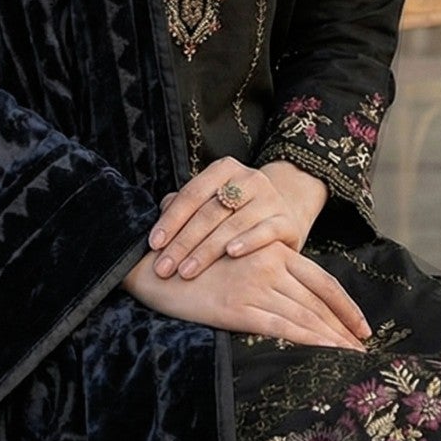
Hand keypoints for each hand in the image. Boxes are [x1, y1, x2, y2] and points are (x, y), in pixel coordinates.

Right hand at [122, 240, 369, 349]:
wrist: (152, 261)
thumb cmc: (189, 258)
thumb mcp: (231, 252)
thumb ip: (257, 263)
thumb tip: (279, 284)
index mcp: (271, 250)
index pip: (322, 281)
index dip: (345, 307)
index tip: (363, 329)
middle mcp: (270, 265)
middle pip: (319, 302)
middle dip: (345, 330)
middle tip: (366, 353)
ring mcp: (255, 286)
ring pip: (306, 316)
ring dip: (334, 341)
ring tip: (354, 361)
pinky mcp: (237, 307)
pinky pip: (282, 327)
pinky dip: (309, 342)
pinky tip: (325, 355)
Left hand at [148, 156, 328, 280]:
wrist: (283, 215)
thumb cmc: (236, 213)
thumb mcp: (212, 204)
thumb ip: (186, 207)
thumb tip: (159, 217)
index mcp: (224, 169)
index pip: (192, 194)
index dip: (171, 220)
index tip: (154, 244)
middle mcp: (249, 179)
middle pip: (209, 212)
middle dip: (183, 242)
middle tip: (165, 267)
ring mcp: (269, 199)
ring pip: (232, 224)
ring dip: (207, 250)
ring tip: (187, 271)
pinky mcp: (286, 221)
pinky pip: (265, 232)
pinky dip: (248, 242)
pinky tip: (231, 254)